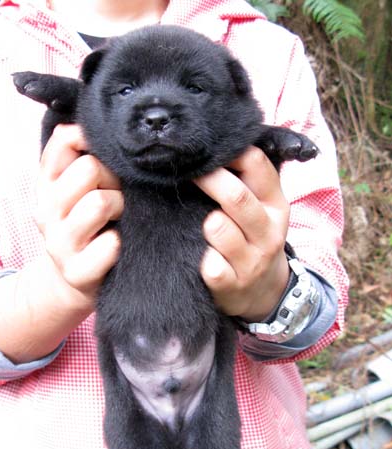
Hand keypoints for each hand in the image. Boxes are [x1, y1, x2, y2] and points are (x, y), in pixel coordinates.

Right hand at [36, 124, 122, 308]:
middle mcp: (45, 211)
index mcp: (46, 184)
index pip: (64, 140)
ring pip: (100, 203)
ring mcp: (58, 243)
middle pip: (90, 168)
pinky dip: (120, 243)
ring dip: (121, 208)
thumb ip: (79, 157)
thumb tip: (90, 123)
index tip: (106, 157)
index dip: (93, 141)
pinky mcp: (76, 272)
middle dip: (114, 178)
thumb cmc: (87, 226)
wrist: (76, 281)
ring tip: (120, 219)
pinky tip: (118, 246)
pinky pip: (111, 244)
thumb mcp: (76, 190)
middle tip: (119, 194)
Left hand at [196, 147, 289, 321]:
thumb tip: (223, 140)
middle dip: (208, 181)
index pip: (257, 165)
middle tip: (187, 175)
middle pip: (236, 197)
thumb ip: (251, 180)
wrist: (265, 293)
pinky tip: (201, 257)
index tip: (208, 152)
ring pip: (218, 228)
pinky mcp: (232, 285)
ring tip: (203, 226)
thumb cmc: (255, 239)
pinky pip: (210, 265)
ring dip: (205, 224)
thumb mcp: (264, 209)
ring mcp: (251, 261)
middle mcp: (268, 232)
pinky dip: (201, 259)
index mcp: (277, 205)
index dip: (228, 153)